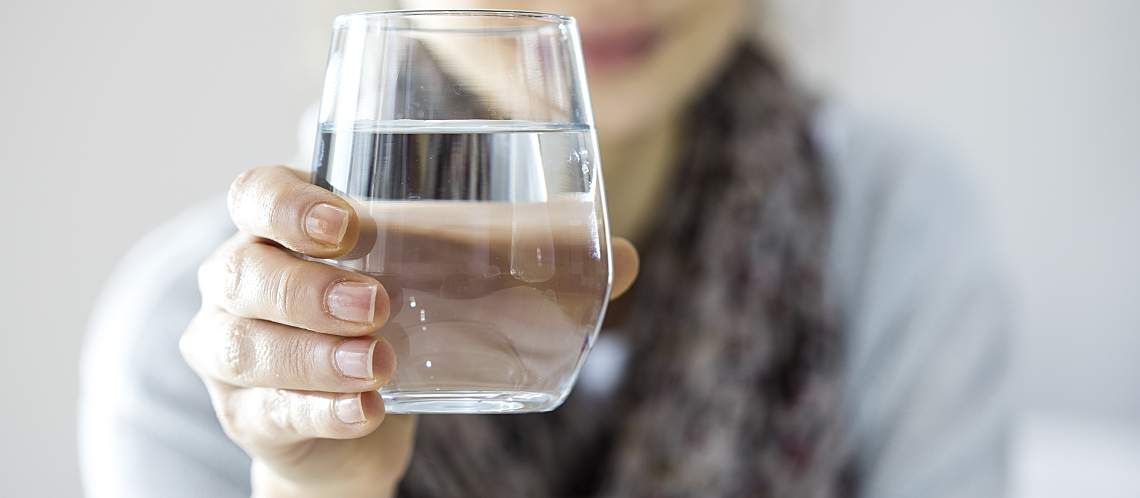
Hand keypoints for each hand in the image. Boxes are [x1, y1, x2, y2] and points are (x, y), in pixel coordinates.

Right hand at [180, 166, 637, 497]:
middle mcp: (242, 284)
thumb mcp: (439, 290)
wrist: (345, 424)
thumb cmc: (390, 329)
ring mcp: (234, 352)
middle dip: (308, 286)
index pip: (255, 195)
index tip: (346, 224)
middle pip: (241, 270)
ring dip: (313, 353)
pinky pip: (269, 410)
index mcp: (284, 233)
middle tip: (378, 303)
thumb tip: (623, 259)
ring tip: (380, 362)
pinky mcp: (250, 413)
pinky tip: (367, 410)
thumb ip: (518, 270)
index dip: (287, 204)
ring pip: (243, 344)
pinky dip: (320, 410)